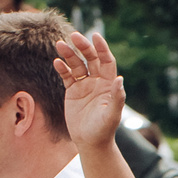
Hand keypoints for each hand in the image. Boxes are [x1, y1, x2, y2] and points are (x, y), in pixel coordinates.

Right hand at [51, 30, 125, 150]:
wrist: (91, 142)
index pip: (106, 61)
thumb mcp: (112, 114)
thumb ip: (117, 97)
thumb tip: (120, 78)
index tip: (95, 36)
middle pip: (90, 59)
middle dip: (83, 47)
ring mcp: (84, 85)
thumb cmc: (104, 129)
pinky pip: (66, 76)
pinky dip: (62, 68)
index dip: (102, 48)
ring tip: (60, 44)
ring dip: (69, 54)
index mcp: (108, 84)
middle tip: (74, 36)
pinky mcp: (72, 91)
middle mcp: (97, 81)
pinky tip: (57, 62)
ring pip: (76, 65)